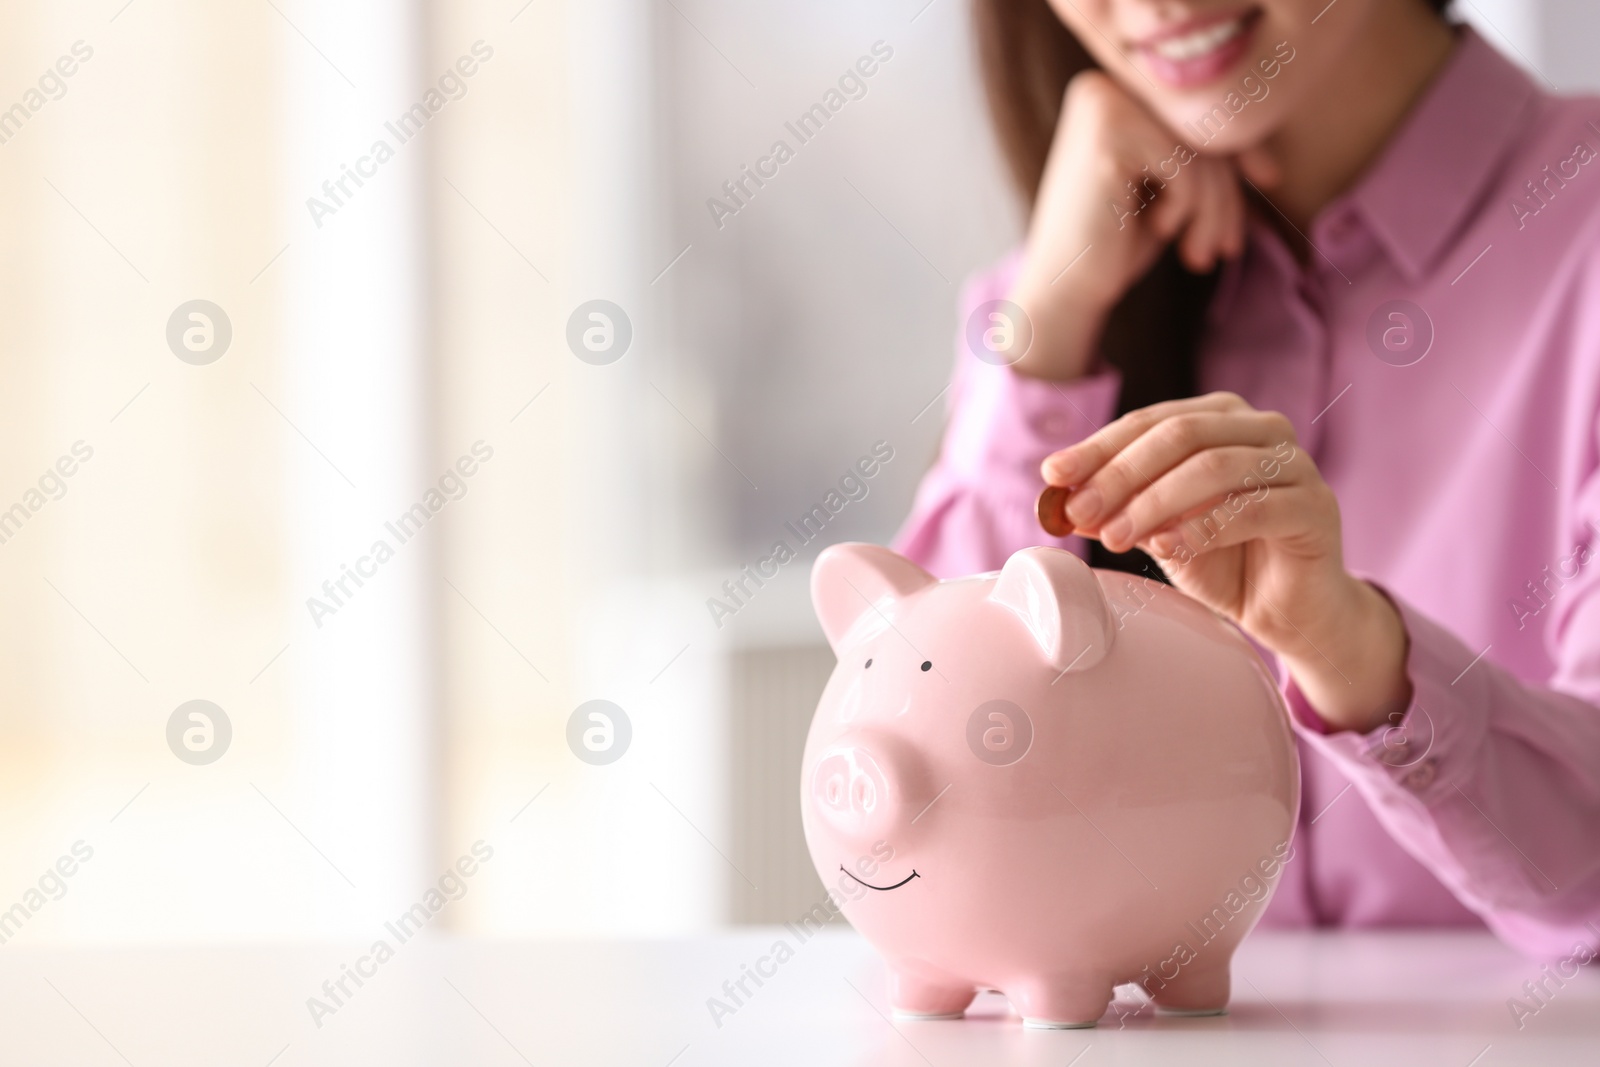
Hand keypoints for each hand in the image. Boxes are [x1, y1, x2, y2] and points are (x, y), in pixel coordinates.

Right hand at [1007, 71, 1275, 381]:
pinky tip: (1158, 232)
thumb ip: (1202, 148)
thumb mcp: (1168, 186)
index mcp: (1111, 90)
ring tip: (1199, 254)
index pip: (1198, 110)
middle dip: (1227, 191)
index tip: (1269, 181)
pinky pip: (1186, 167)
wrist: (1063, 290)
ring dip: (1214, 210)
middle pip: (1202, 126)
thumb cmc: (1115, 242)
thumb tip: (1267, 132)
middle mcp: (1102, 86)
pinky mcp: (1108, 136)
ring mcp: (1103, 105)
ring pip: (1200, 149)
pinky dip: (1185, 209)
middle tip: (1229, 246)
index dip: (1243, 146)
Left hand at [1040, 392, 1410, 733]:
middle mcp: (1262, 428)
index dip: (1098, 448)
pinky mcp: (1315, 508)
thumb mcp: (1158, 529)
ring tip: (1115, 537)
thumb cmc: (1224, 560)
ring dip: (1154, 502)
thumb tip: (1059, 498)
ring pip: (1213, 467)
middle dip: (1121, 473)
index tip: (1053, 476)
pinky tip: (1165, 547)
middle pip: (1179, 435)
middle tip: (1080, 510)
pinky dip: (1201, 527)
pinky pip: (1251, 509)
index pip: (1149, 422)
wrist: (1287, 610)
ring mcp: (1295, 464)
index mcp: (1220, 418)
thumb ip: (1118, 508)